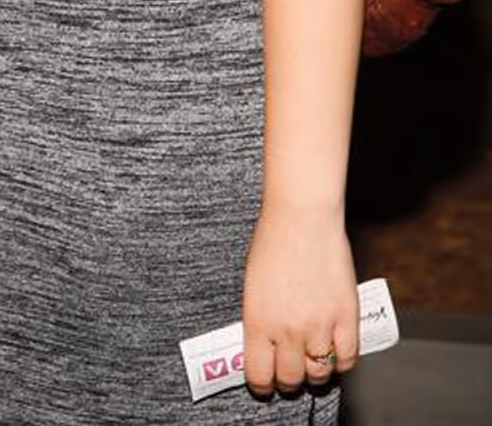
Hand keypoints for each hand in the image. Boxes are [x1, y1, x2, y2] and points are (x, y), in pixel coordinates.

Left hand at [242, 204, 358, 394]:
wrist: (302, 215)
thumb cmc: (272, 241)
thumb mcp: (252, 285)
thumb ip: (260, 319)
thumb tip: (265, 346)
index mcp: (258, 321)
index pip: (259, 375)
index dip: (263, 385)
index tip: (266, 382)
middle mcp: (288, 329)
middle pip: (291, 379)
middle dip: (289, 380)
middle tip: (290, 371)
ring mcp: (320, 325)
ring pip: (320, 373)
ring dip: (316, 372)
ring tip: (313, 361)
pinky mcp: (346, 316)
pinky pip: (347, 358)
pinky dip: (341, 361)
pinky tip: (334, 352)